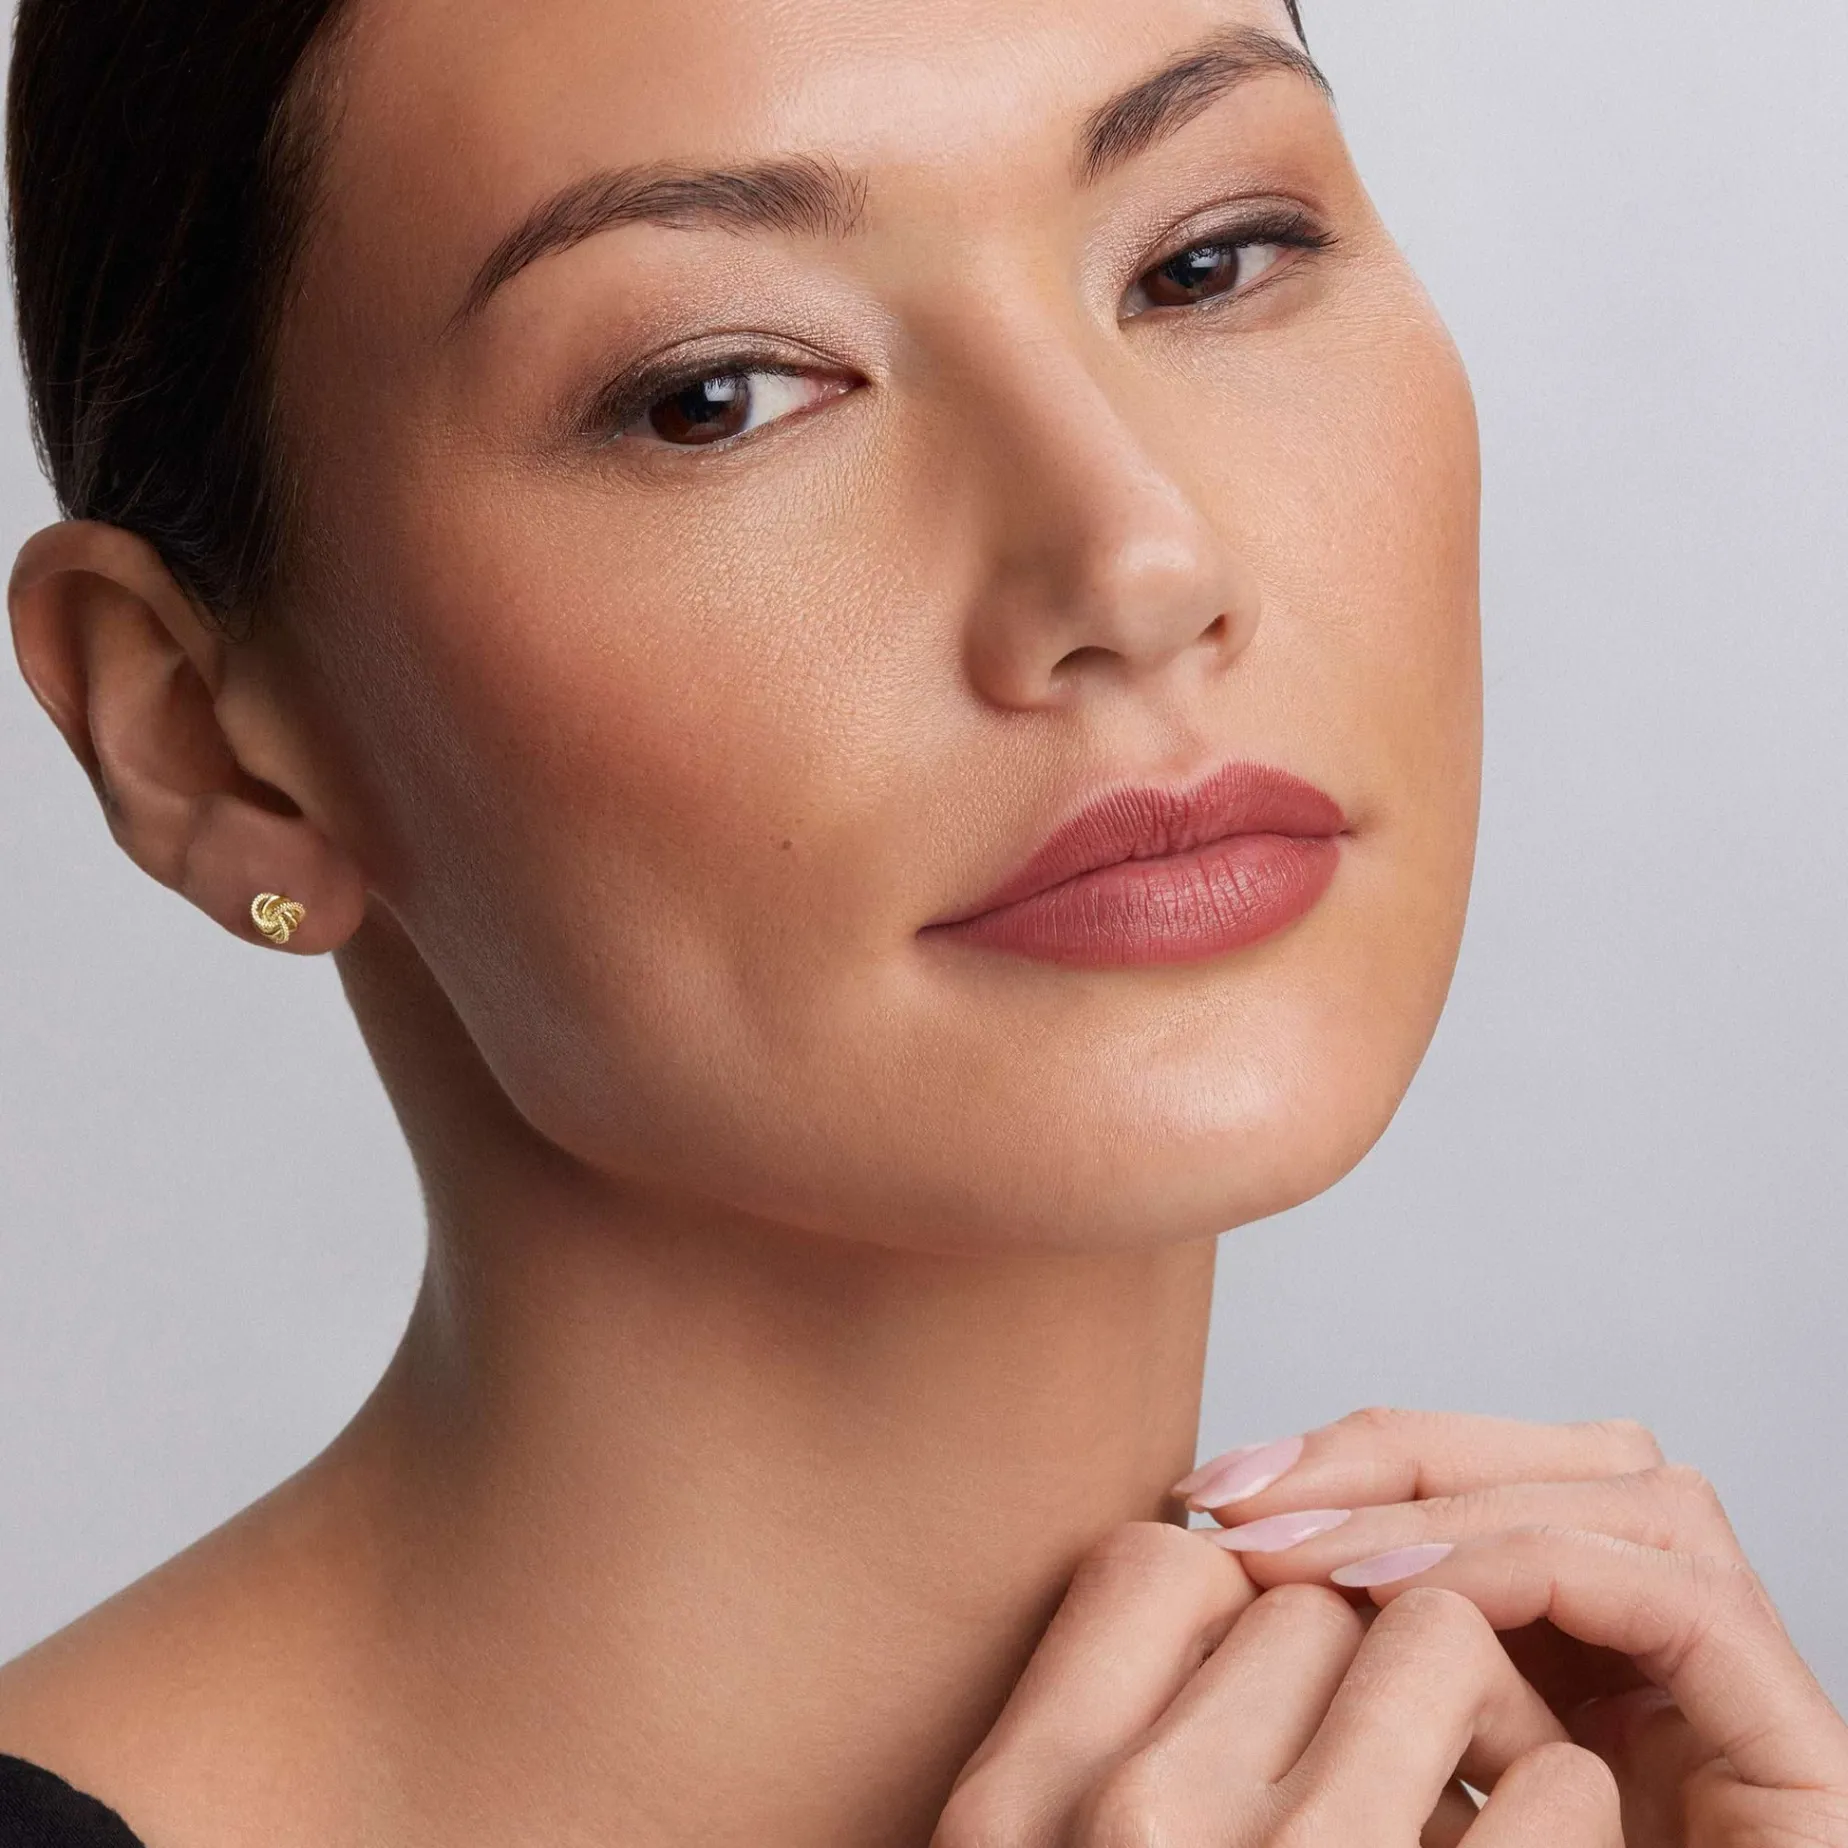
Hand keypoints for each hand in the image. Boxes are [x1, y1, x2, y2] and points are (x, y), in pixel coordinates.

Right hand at [934, 1521, 1619, 1846]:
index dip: (1228, 1600)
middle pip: (1303, 1603)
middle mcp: (1146, 1824)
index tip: (1261, 1668)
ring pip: (1435, 1644)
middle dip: (1348, 1648)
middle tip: (1371, 1738)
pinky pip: (1555, 1783)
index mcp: (1019, 1806)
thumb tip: (1232, 1594)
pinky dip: (1559, 1801)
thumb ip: (1094, 1749)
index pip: (1156, 1567)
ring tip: (1457, 1780)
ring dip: (1466, 1698)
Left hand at [1177, 1409, 1847, 1845]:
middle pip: (1570, 1459)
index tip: (1213, 1500)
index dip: (1358, 1462)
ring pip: (1632, 1492)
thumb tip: (1195, 1568)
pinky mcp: (1805, 1773)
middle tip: (1241, 1503)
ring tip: (1303, 1560)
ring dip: (1448, 1505)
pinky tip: (1395, 1602)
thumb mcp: (1365, 1812)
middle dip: (1395, 1456)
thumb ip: (1334, 1704)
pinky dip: (1528, 1571)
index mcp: (1574, 1675)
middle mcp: (1675, 1677)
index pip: (1493, 1484)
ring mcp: (1745, 1716)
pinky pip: (1678, 1605)